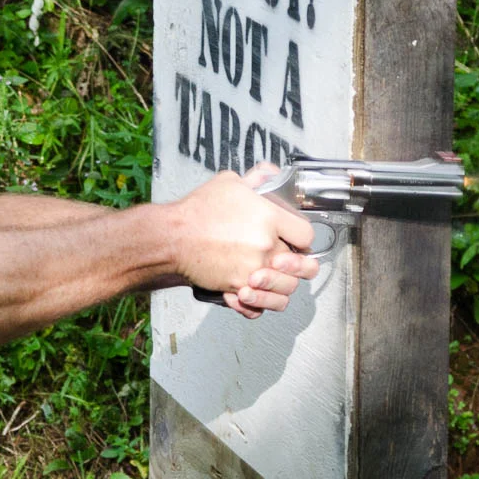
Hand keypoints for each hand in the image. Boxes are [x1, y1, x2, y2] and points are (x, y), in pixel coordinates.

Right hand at [174, 164, 318, 318]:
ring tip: (273, 279)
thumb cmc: (197, 212)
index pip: (306, 235)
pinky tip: (254, 294)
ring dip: (282, 286)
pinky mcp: (237, 286)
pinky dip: (259, 304)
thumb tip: (271, 173)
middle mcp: (266, 246)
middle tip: (290, 263)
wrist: (172, 238)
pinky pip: (259, 305)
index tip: (297, 239)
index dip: (303, 238)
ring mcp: (253, 269)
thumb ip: (257, 179)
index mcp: (269, 218)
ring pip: (286, 289)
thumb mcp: (229, 183)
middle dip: (297, 265)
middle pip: (302, 266)